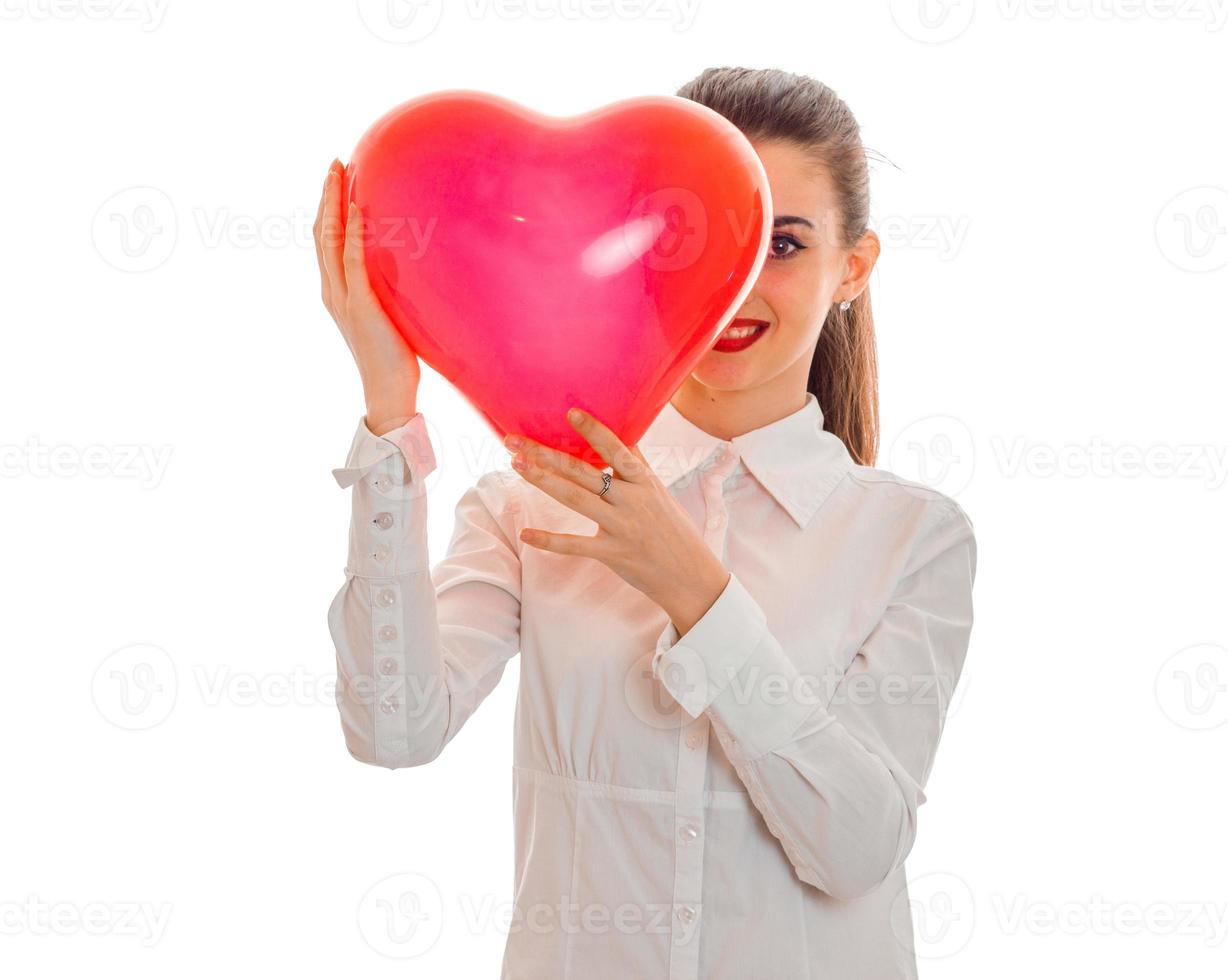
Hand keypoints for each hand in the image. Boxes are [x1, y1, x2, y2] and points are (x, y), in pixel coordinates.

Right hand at [313, 158, 420, 434]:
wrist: (388, 391)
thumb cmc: (393, 357)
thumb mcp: (386, 315)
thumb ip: (384, 291)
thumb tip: (404, 267)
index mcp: (334, 292)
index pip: (325, 241)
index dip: (327, 208)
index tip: (334, 178)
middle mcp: (332, 291)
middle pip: (321, 233)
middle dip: (326, 196)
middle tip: (333, 163)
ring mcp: (343, 299)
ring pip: (330, 241)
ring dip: (335, 204)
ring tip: (340, 174)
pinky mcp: (362, 307)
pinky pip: (354, 264)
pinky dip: (355, 235)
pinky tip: (360, 210)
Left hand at [505, 407, 730, 636]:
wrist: (690, 575)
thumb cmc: (673, 529)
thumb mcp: (660, 492)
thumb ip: (638, 466)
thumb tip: (625, 435)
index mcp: (644, 481)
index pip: (616, 450)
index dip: (593, 431)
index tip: (570, 413)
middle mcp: (632, 500)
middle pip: (584, 473)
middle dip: (547, 454)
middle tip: (515, 441)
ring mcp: (621, 527)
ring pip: (576, 500)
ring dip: (543, 482)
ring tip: (517, 465)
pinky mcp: (613, 554)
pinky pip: (576, 545)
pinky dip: (549, 541)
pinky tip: (525, 535)